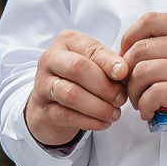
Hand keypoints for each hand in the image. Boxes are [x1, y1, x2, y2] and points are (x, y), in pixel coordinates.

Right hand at [25, 28, 126, 147]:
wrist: (52, 104)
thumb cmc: (80, 79)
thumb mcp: (94, 65)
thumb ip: (109, 65)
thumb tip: (124, 71)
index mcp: (66, 41)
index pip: (90, 49)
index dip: (108, 61)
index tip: (124, 73)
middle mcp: (50, 59)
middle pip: (77, 68)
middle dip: (104, 85)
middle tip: (121, 99)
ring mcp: (42, 85)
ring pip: (71, 94)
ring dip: (98, 106)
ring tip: (114, 113)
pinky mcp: (43, 109)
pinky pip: (67, 116)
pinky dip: (89, 121)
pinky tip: (104, 123)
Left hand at [118, 12, 166, 143]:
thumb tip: (140, 49)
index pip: (150, 20)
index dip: (129, 37)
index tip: (125, 55)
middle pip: (140, 49)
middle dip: (127, 71)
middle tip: (130, 87)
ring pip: (143, 72)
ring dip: (133, 91)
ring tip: (139, 102)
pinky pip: (154, 94)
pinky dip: (144, 105)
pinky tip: (149, 112)